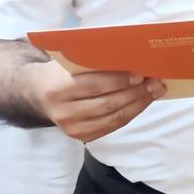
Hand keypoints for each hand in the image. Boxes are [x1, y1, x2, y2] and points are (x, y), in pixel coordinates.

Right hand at [31, 61, 163, 142]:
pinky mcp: (81, 137)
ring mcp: (72, 128)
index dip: (119, 81)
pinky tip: (143, 102)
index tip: (141, 74)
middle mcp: (63, 113)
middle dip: (136, 93)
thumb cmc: (61, 71)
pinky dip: (131, 113)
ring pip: (113, 118)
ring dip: (139, 104)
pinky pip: (112, 126)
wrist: (38, 93)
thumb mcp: (70, 62)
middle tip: (156, 82)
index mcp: (58, 89)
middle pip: (107, 104)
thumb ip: (94, 62)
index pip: (94, 86)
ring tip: (155, 91)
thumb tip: (132, 57)